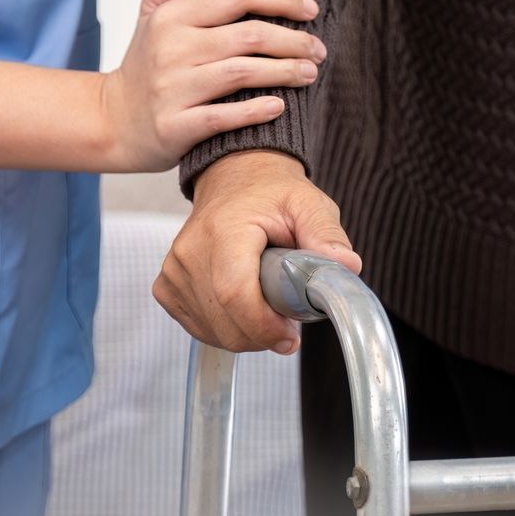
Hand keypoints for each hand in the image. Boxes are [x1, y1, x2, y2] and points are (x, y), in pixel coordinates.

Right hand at [98, 0, 326, 171]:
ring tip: (310, 73)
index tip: (311, 9)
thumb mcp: (150, 13)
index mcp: (171, 17)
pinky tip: (279, 106)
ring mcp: (171, 89)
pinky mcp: (173, 127)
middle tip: (319, 49)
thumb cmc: (146, 65)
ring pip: (241, 73)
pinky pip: (222, 117)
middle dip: (294, 41)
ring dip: (284, 72)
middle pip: (248, 35)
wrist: (112, 121)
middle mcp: (170, 49)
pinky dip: (254, 111)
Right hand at [154, 150, 362, 352]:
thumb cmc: (271, 194)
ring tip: (265, 304)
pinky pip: (197, 328)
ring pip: (212, 331)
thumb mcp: (309, 204)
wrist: (236, 179)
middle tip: (286, 317)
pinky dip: (224, 329)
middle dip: (261, 334)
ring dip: (245, 332)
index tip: (290, 336)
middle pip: (224, 322)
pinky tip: (241, 307)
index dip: (263, 326)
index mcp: (223, 230)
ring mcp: (174, 270)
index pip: (234, 294)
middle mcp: (190, 251)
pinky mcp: (167, 285)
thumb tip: (347, 266)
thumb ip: (327, 235)